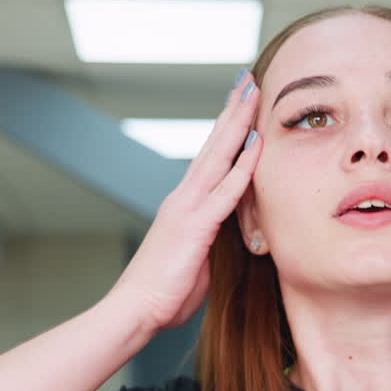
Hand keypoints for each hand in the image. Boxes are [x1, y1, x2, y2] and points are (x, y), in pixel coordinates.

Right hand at [112, 72, 262, 332]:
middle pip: (213, 144)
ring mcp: (187, 208)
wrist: (134, 311)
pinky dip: (242, 165)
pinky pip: (225, 191)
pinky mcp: (194, 226)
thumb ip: (210, 243)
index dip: (226, 130)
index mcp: (184, 205)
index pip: (210, 158)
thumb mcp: (194, 262)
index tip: (240, 104)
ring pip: (218, 155)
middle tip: (247, 79)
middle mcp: (183, 198)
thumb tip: (224, 240)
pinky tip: (257, 143)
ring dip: (238, 123)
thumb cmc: (163, 295)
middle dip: (232, 111)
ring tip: (252, 92)